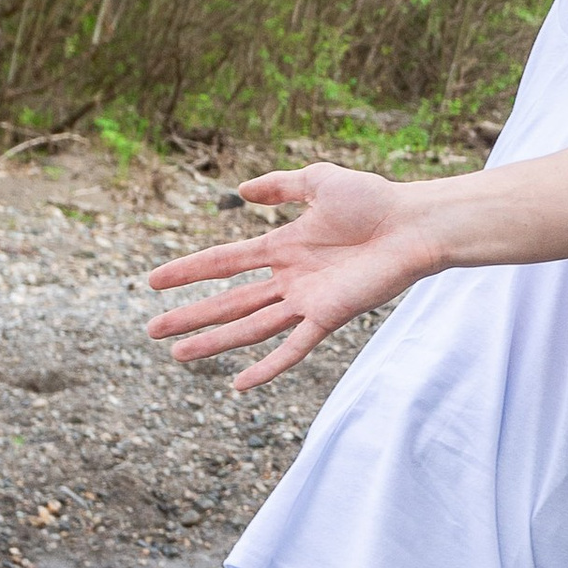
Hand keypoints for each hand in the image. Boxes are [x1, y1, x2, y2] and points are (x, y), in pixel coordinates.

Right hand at [143, 164, 445, 389]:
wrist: (415, 223)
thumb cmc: (375, 200)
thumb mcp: (319, 182)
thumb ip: (281, 186)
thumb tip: (240, 192)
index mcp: (283, 248)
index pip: (224, 262)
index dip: (188, 270)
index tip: (152, 281)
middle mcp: (290, 279)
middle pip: (229, 302)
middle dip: (191, 316)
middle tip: (153, 330)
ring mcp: (308, 301)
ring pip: (250, 327)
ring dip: (214, 342)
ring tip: (177, 355)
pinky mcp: (330, 316)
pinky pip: (294, 348)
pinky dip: (267, 368)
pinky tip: (239, 385)